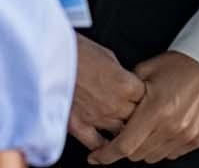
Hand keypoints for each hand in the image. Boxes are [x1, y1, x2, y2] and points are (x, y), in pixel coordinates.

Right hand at [68, 36, 145, 153]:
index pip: (146, 99)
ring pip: (120, 134)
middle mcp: (116, 105)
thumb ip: (122, 75)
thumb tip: (126, 82)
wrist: (51, 56)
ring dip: (122, 131)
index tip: (142, 96)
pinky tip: (105, 146)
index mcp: (127, 86)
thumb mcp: (109, 56)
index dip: (145, 97)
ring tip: (123, 128)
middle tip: (134, 112)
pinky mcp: (78, 125)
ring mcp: (98, 117)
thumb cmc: (79, 51)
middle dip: (136, 115)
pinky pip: (96, 143)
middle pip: (136, 118)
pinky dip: (102, 147)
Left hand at [87, 51, 198, 164]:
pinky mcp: (198, 138)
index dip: (106, 155)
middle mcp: (173, 126)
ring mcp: (187, 134)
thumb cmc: (179, 64)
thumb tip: (110, 114)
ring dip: (145, 147)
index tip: (95, 157)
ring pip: (153, 156)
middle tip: (126, 131)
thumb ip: (126, 97)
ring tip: (148, 126)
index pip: (124, 146)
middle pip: (137, 154)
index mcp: (156, 109)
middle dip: (126, 146)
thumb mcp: (145, 72)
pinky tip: (165, 127)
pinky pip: (172, 153)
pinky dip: (163, 145)